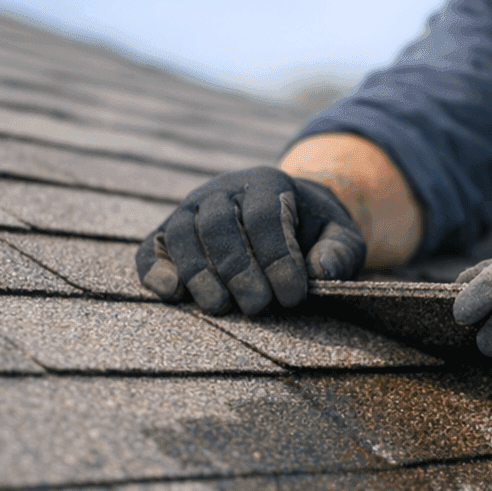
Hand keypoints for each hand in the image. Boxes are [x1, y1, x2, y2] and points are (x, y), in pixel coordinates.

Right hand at [136, 166, 365, 315]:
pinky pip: (151, 248)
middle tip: (258, 306)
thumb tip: (322, 271)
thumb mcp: (340, 234)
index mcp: (267, 183)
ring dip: (199, 273)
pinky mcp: (167, 234)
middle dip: (238, 268)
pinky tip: (173, 295)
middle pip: (219, 224)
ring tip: (220, 307)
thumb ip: (340, 250)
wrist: (285, 215)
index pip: (265, 216)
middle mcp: (223, 190)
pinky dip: (156, 271)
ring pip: (183, 234)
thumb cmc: (313, 230)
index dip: (277, 257)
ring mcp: (190, 210)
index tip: (293, 296)